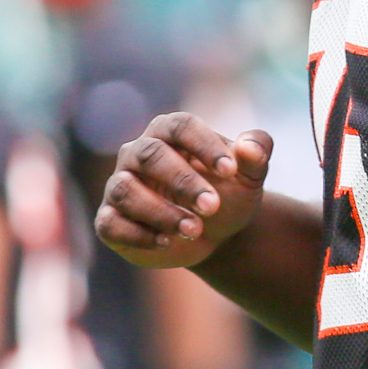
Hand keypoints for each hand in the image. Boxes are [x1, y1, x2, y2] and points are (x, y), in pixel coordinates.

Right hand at [97, 113, 273, 270]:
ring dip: (161, 212)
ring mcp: (120, 186)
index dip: (205, 145)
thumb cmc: (228, 193)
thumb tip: (249, 148)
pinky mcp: (110, 220)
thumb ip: (257, 153)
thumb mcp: (250, 175)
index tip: (231, 170)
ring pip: (126, 190)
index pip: (180, 126)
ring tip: (194, 230)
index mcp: (170, 132)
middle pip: (150, 155)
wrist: (217, 235)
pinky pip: (111, 223)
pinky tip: (166, 242)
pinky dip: (138, 235)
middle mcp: (138, 154)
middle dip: (182, 181)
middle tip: (212, 206)